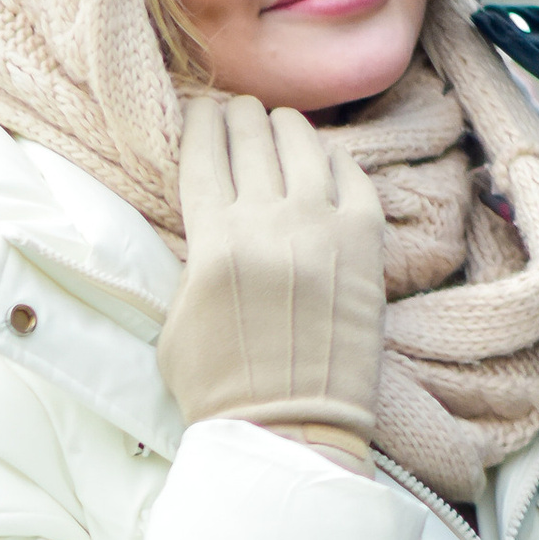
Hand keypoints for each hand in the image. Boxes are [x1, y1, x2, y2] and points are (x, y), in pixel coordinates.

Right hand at [156, 94, 385, 465]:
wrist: (291, 429)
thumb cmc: (221, 387)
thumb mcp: (173, 319)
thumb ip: (188, 260)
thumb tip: (201, 222)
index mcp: (213, 238)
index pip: (202, 151)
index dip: (198, 121)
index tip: (199, 110)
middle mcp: (269, 220)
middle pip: (251, 136)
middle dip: (239, 115)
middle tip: (237, 112)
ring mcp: (324, 228)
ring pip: (303, 144)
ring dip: (286, 127)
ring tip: (279, 125)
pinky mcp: (365, 245)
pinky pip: (354, 177)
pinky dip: (335, 159)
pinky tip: (324, 159)